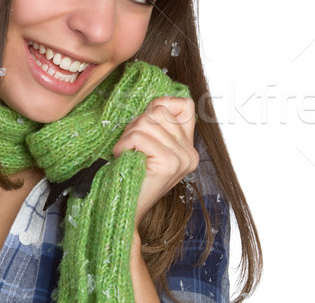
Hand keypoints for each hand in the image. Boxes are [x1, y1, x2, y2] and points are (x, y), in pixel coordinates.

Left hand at [112, 96, 198, 226]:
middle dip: (136, 125)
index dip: (161, 106)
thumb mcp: (150, 147)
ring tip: (127, 154)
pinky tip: (124, 157)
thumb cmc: (131, 177)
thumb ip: (158, 126)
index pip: (185, 105)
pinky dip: (124, 145)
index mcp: (189, 148)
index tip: (145, 126)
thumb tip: (156, 104)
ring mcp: (182, 158)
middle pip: (159, 112)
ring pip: (147, 123)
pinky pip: (140, 137)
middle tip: (130, 146)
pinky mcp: (169, 163)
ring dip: (128, 137)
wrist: (124, 212)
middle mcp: (190, 153)